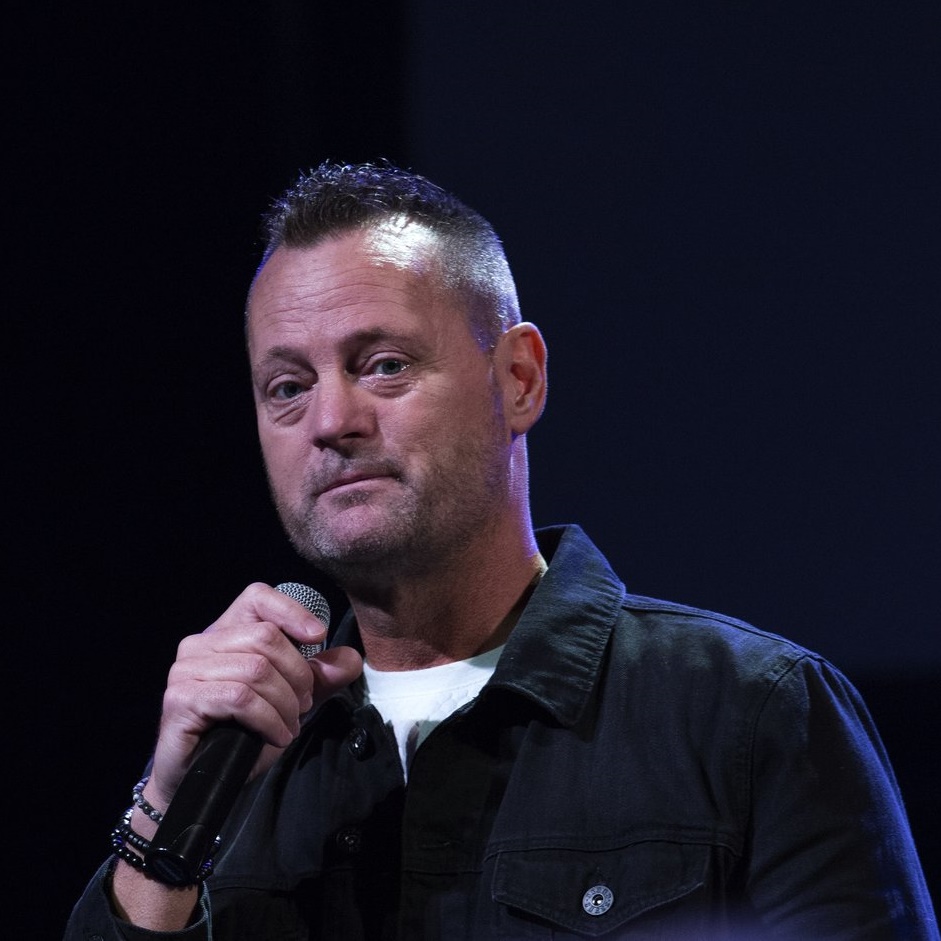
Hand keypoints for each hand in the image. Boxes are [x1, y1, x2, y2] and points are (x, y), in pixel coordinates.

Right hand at [146, 582, 362, 811]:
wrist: (202, 780)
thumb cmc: (241, 734)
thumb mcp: (290, 702)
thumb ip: (319, 679)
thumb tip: (350, 659)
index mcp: (225, 633)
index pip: (257, 597)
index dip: (291, 612)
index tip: (318, 637)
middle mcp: (200, 643)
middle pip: (266, 636)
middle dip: (297, 675)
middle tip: (303, 705)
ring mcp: (186, 669)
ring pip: (256, 669)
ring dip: (284, 703)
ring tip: (289, 725)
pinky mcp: (181, 697)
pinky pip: (240, 698)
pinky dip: (268, 719)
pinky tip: (276, 736)